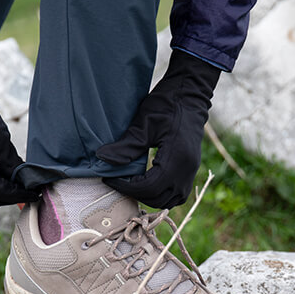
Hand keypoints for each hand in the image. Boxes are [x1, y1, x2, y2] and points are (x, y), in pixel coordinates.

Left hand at [96, 50, 220, 208]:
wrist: (190, 93)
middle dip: (135, 193)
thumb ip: (125, 145)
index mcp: (176, 158)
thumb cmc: (166, 104)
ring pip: (170, 200)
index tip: (109, 179)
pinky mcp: (192, 169)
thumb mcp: (143, 123)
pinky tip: (148, 182)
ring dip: (149, 196)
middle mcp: (187, 169)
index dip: (126, 187)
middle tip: (118, 181)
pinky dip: (162, 194)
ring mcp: (192, 170)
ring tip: (132, 183)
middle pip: (158, 197)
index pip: (148, 187)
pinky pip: (178, 193)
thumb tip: (102, 158)